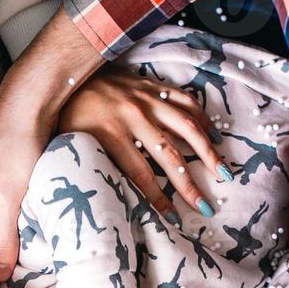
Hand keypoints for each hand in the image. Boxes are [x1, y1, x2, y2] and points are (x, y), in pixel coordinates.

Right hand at [0, 121, 50, 287]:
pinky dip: (16, 228)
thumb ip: (1, 243)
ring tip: (32, 262)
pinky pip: (4, 214)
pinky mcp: (1, 180)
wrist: (23, 108)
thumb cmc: (14, 155)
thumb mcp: (7, 206)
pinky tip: (34, 230)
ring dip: (8, 248)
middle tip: (24, 285)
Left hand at [57, 68, 226, 220]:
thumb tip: (94, 201)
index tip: (172, 216)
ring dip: (206, 151)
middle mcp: (133, 117)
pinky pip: (184, 100)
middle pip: (169, 156)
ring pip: (186, 125)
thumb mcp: (69, 144)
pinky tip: (212, 134)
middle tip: (205, 206)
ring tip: (222, 172)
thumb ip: (86, 169)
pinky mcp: (152, 87)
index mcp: (110, 134)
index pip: (141, 174)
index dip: (158, 197)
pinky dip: (201, 117)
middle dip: (189, 184)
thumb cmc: (66, 114)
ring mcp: (146, 99)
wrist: (66, 72)